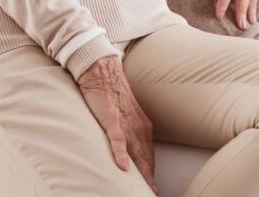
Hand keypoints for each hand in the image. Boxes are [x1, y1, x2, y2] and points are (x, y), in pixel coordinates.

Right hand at [77, 56, 157, 193]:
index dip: (151, 175)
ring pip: (136, 153)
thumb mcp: (125, 119)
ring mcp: (126, 124)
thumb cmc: (112, 97)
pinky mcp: (112, 119)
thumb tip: (127, 157)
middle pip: (146, 159)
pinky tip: (123, 167)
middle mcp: (139, 127)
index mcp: (143, 128)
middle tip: (151, 194)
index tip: (154, 190)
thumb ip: (128, 136)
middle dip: (149, 179)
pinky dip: (121, 154)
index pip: (150, 157)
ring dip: (140, 173)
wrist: (103, 73)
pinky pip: (118, 139)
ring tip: (142, 190)